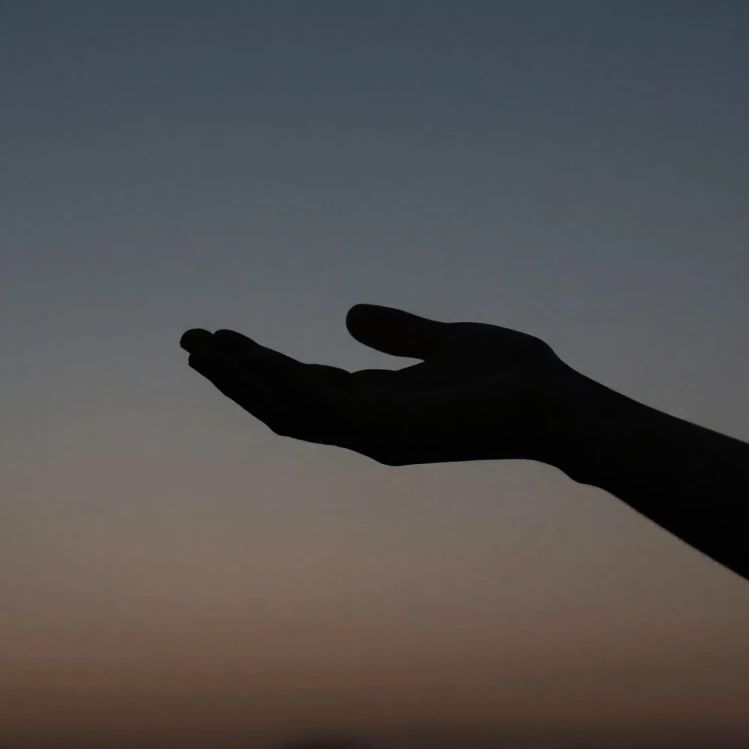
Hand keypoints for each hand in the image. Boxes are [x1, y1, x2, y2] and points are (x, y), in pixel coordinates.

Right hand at [179, 304, 573, 466]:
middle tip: (189, 342)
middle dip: (233, 375)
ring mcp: (374, 433)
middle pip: (281, 403)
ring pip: (286, 408)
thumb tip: (349, 315)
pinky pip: (317, 403)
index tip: (224, 337)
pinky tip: (246, 354)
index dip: (259, 365)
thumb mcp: (444, 341)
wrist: (559, 404)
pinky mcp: (387, 430)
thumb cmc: (513, 378)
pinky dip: (277, 379)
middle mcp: (367, 426)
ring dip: (240, 379)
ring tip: (199, 346)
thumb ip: (397, 333)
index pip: (303, 387)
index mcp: (378, 404)